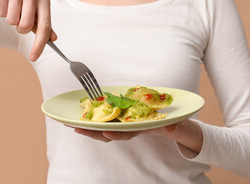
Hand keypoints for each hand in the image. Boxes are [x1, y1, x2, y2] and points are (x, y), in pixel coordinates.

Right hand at [0, 0, 56, 60]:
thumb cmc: (20, 1)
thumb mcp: (34, 11)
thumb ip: (43, 25)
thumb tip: (54, 39)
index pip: (45, 25)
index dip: (39, 44)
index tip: (34, 57)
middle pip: (26, 25)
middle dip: (20, 28)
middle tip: (18, 20)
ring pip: (12, 20)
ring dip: (9, 19)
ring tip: (10, 8)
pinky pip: (1, 12)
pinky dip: (0, 12)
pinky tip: (2, 2)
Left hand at [71, 119, 202, 152]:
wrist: (174, 126)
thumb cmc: (174, 124)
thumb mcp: (176, 125)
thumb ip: (175, 127)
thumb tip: (174, 128)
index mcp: (141, 128)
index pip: (127, 133)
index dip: (116, 134)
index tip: (106, 133)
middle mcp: (131, 127)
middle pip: (109, 132)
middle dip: (92, 132)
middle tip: (76, 128)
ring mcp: (126, 122)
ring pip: (105, 126)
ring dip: (89, 126)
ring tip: (72, 123)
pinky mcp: (124, 115)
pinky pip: (107, 118)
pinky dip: (95, 117)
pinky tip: (84, 115)